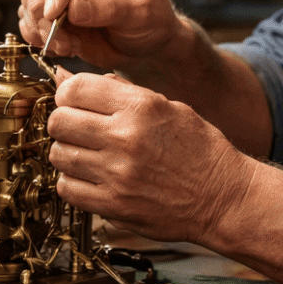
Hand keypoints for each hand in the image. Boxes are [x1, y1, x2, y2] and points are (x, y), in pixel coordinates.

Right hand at [19, 0, 186, 71]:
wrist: (145, 44)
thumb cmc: (150, 21)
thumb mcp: (139, 13)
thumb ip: (108, 8)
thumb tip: (73, 8)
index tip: (53, 13)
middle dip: (42, 6)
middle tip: (53, 35)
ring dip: (40, 25)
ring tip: (66, 45)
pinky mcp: (51, 6)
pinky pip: (28, 16)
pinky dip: (36, 34)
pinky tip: (61, 47)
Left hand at [45, 71, 255, 243]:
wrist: (223, 198)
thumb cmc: (198, 149)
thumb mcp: (167, 106)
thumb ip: (117, 91)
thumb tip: (66, 77)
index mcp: (141, 107)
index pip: (74, 89)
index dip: (67, 94)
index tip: (74, 102)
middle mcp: (126, 138)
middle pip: (59, 122)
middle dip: (63, 122)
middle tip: (78, 129)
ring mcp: (118, 175)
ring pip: (59, 155)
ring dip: (68, 153)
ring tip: (87, 154)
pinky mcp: (114, 206)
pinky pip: (68, 188)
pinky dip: (73, 182)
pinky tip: (91, 178)